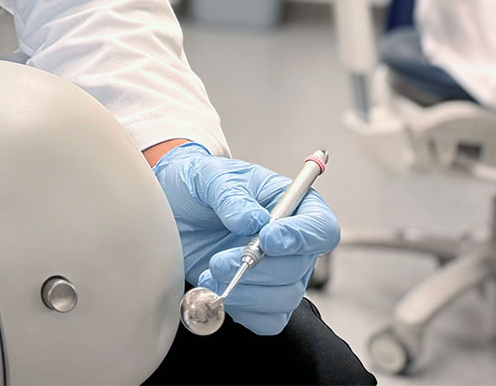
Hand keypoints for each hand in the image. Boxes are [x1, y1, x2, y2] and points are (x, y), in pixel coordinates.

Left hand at [152, 143, 339, 334]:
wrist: (173, 207)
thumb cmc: (201, 186)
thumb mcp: (210, 176)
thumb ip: (231, 194)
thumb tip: (253, 221)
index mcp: (293, 206)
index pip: (321, 229)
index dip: (301, 238)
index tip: (267, 239)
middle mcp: (293, 244)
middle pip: (300, 268)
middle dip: (259, 269)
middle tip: (220, 261)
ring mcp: (278, 273)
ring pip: (284, 298)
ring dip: (245, 292)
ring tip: (210, 274)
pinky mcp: (259, 297)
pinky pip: (266, 319)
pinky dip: (241, 311)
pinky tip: (215, 290)